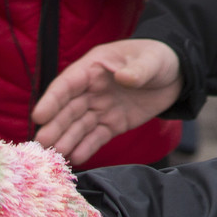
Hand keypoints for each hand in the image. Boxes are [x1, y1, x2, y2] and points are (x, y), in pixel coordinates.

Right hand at [32, 38, 182, 164]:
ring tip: (55, 155)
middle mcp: (91, 89)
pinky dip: (87, 147)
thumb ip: (138, 69)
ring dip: (66, 140)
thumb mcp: (151, 60)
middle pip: (68, 109)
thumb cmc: (158, 58)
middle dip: (54, 126)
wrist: (176, 75)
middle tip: (41, 144)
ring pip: (79, 126)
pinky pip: (96, 137)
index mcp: (94, 67)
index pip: (68, 84)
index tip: (40, 115)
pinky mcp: (112, 124)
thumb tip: (124, 78)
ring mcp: (101, 108)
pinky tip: (77, 158)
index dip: (52, 99)